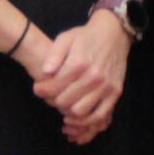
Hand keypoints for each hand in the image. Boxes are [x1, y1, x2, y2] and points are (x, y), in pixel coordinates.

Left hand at [30, 11, 131, 141]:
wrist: (114, 33)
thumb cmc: (86, 36)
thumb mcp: (66, 38)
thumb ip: (54, 55)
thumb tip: (45, 72)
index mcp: (79, 63)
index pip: (54, 86)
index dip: (42, 90)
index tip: (38, 89)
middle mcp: (94, 77)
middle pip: (65, 102)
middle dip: (52, 101)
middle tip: (49, 97)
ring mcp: (106, 86)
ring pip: (80, 112)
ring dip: (66, 112)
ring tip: (61, 104)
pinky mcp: (115, 93)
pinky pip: (99, 115)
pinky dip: (85, 121)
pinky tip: (75, 116)